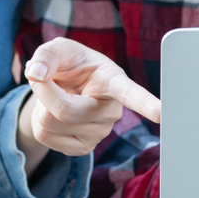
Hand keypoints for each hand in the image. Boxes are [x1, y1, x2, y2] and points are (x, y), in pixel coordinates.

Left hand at [15, 38, 160, 169]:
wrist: (64, 87)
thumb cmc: (69, 64)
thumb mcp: (58, 49)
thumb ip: (46, 54)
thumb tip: (36, 73)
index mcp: (114, 82)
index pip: (132, 95)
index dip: (147, 104)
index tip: (163, 114)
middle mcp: (112, 111)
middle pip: (65, 111)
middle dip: (43, 91)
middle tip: (44, 78)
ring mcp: (99, 133)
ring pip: (50, 124)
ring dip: (39, 106)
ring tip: (55, 96)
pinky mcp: (82, 149)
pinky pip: (45, 138)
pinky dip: (38, 123)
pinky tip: (55, 115)